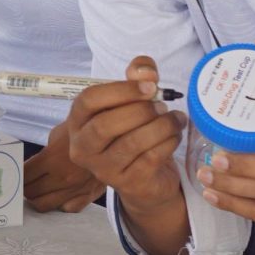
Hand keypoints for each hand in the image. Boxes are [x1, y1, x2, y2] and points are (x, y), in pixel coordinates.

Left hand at [23, 137, 104, 213]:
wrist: (114, 136)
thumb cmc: (82, 130)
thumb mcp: (57, 134)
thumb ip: (43, 153)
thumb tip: (30, 166)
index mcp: (52, 159)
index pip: (25, 176)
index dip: (18, 175)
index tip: (16, 174)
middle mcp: (62, 178)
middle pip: (31, 193)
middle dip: (25, 188)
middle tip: (26, 182)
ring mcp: (75, 190)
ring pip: (45, 206)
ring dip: (38, 198)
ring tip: (40, 190)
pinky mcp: (88, 197)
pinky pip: (66, 209)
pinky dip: (59, 204)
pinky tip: (59, 194)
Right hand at [64, 57, 185, 214]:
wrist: (144, 179)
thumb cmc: (133, 132)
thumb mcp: (132, 101)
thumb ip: (137, 78)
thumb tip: (147, 71)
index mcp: (79, 121)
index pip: (88, 101)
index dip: (120, 90)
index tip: (150, 86)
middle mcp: (83, 147)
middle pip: (105, 125)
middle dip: (140, 111)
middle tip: (163, 106)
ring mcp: (103, 169)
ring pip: (131, 143)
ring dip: (161, 126)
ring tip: (176, 118)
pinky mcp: (127, 183)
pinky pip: (150, 158)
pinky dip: (168, 142)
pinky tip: (175, 135)